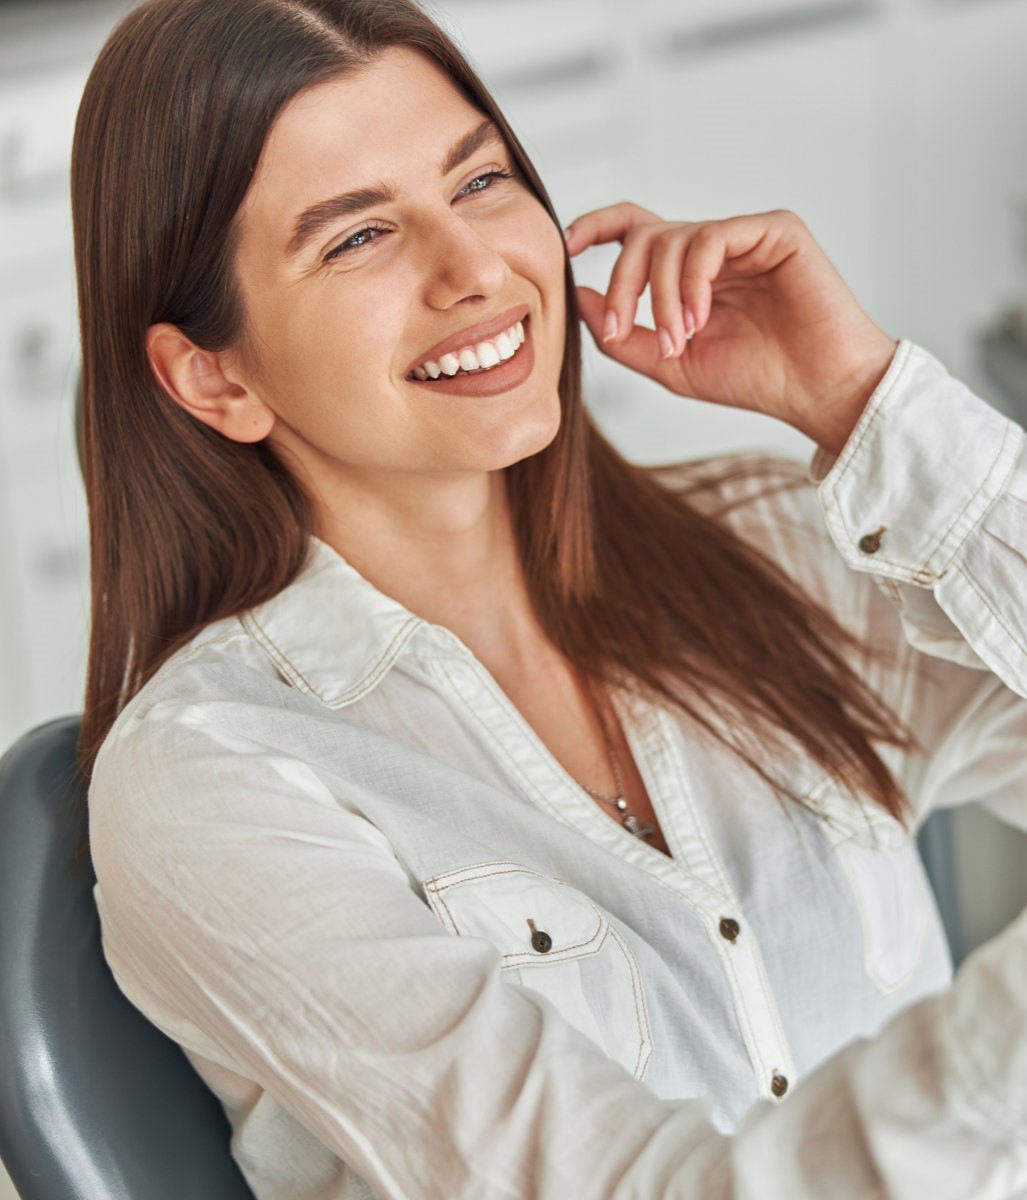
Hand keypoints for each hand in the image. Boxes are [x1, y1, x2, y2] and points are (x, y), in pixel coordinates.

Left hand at [565, 204, 898, 454]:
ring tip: (678, 339)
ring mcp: (746, 236)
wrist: (817, 391)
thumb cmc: (755, 379)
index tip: (568, 243)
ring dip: (661, 295)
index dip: (598, 226)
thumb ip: (621, 335)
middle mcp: (716, 248)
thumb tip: (578, 297)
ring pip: (673, 238)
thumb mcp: (670, 365)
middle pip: (645, 235)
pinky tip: (699, 318)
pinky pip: (712, 237)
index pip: (638, 230)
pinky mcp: (776, 230)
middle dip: (622, 283)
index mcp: (691, 273)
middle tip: (619, 328)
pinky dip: (693, 280)